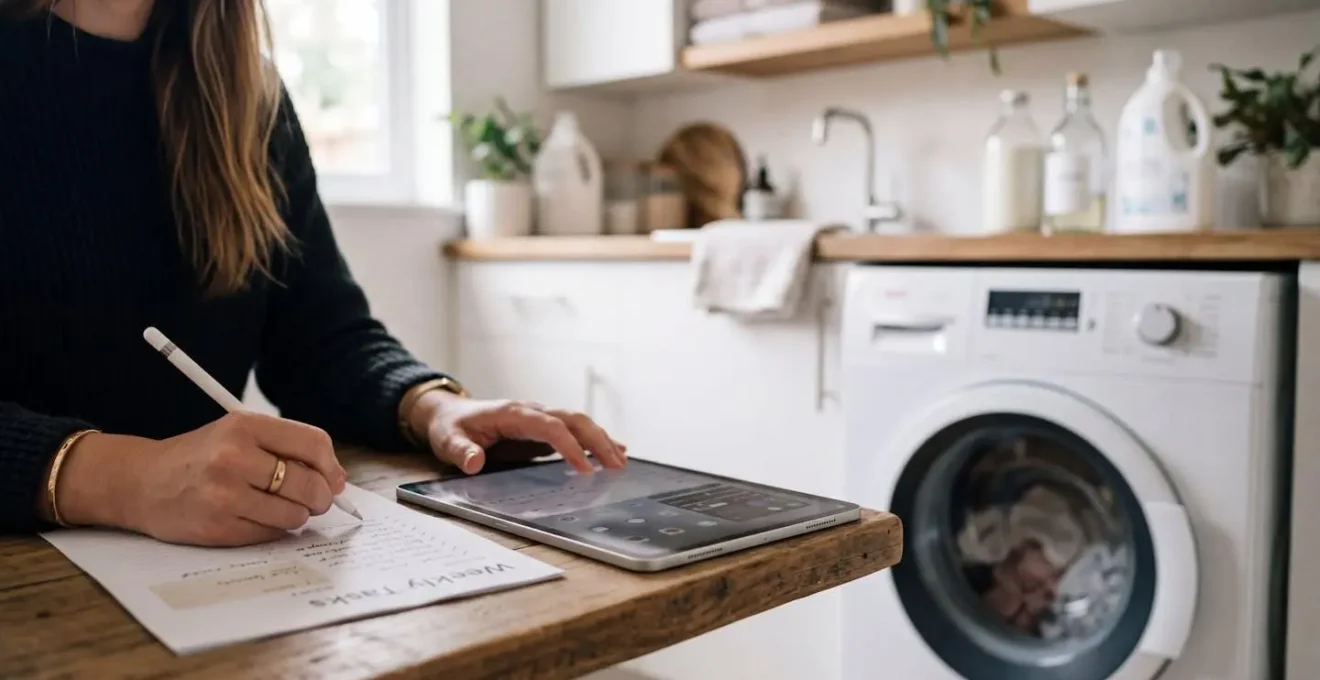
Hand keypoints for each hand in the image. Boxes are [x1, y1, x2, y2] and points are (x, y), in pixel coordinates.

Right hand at [57, 412, 347, 546]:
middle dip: (321, 497)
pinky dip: (272, 530)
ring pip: (294, 515)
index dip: (332, 466)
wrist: (142, 482)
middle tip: (316, 500)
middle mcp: (233, 457)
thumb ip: (287, 448)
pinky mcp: (217, 527)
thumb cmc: (201, 456)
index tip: (335, 479)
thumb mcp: (238, 434)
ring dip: (296, 516)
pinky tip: (253, 517)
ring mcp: (224, 495)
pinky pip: (270, 534)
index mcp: (245, 426)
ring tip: (276, 507)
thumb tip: (339, 480)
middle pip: (309, 484)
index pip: (313, 444)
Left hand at [409, 390, 626, 474]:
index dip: (570, 446)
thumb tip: (475, 462)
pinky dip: (596, 439)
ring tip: (622, 462)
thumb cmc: (451, 428)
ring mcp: (540, 417)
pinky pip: (575, 430)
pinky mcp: (543, 428)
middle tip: (617, 467)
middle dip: (598, 440)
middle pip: (574, 419)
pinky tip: (616, 450)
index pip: (550, 426)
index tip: (586, 470)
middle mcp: (532, 411)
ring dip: (602, 439)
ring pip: (579, 422)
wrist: (449, 413)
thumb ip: (462, 452)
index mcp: (513, 413)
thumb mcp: (449, 440)